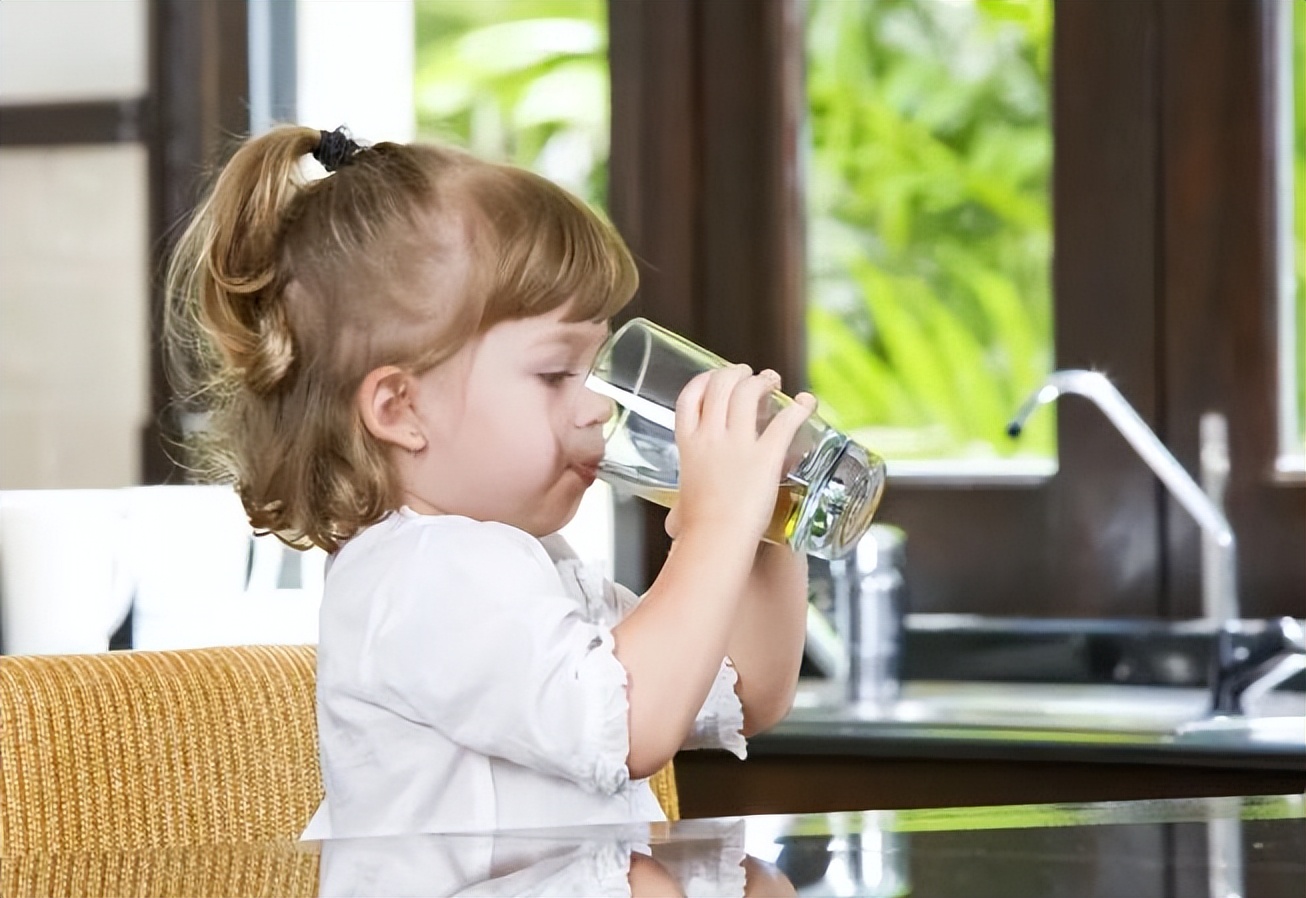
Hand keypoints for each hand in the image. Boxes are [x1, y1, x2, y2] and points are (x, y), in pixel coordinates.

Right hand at [665, 365, 815, 544]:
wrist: (716, 540)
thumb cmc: (700, 529)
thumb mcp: (683, 505)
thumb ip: (682, 506)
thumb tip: (675, 525)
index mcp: (688, 445)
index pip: (689, 398)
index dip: (704, 381)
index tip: (715, 377)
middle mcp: (711, 436)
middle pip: (721, 384)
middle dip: (737, 373)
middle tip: (751, 376)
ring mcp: (738, 443)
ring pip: (749, 392)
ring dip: (763, 380)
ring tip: (773, 380)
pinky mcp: (767, 455)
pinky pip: (785, 421)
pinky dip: (799, 407)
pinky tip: (807, 402)